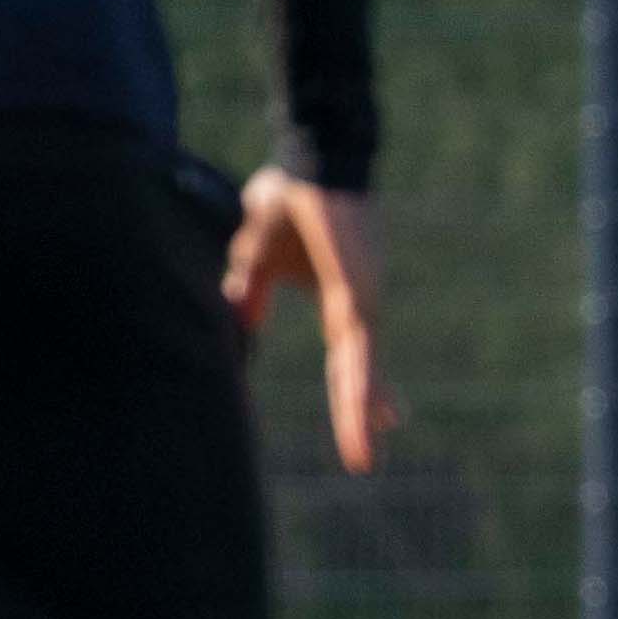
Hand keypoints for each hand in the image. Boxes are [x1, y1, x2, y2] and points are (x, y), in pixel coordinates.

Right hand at [225, 167, 395, 473]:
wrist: (312, 159)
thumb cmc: (292, 196)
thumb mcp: (258, 251)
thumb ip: (250, 286)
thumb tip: (244, 323)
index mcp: (340, 300)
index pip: (347, 356)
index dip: (352, 391)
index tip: (373, 424)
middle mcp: (357, 306)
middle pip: (358, 372)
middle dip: (361, 415)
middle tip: (365, 460)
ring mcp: (362, 301)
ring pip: (361, 370)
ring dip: (358, 414)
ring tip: (363, 458)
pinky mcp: (358, 294)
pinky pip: (359, 348)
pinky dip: (360, 384)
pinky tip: (368, 412)